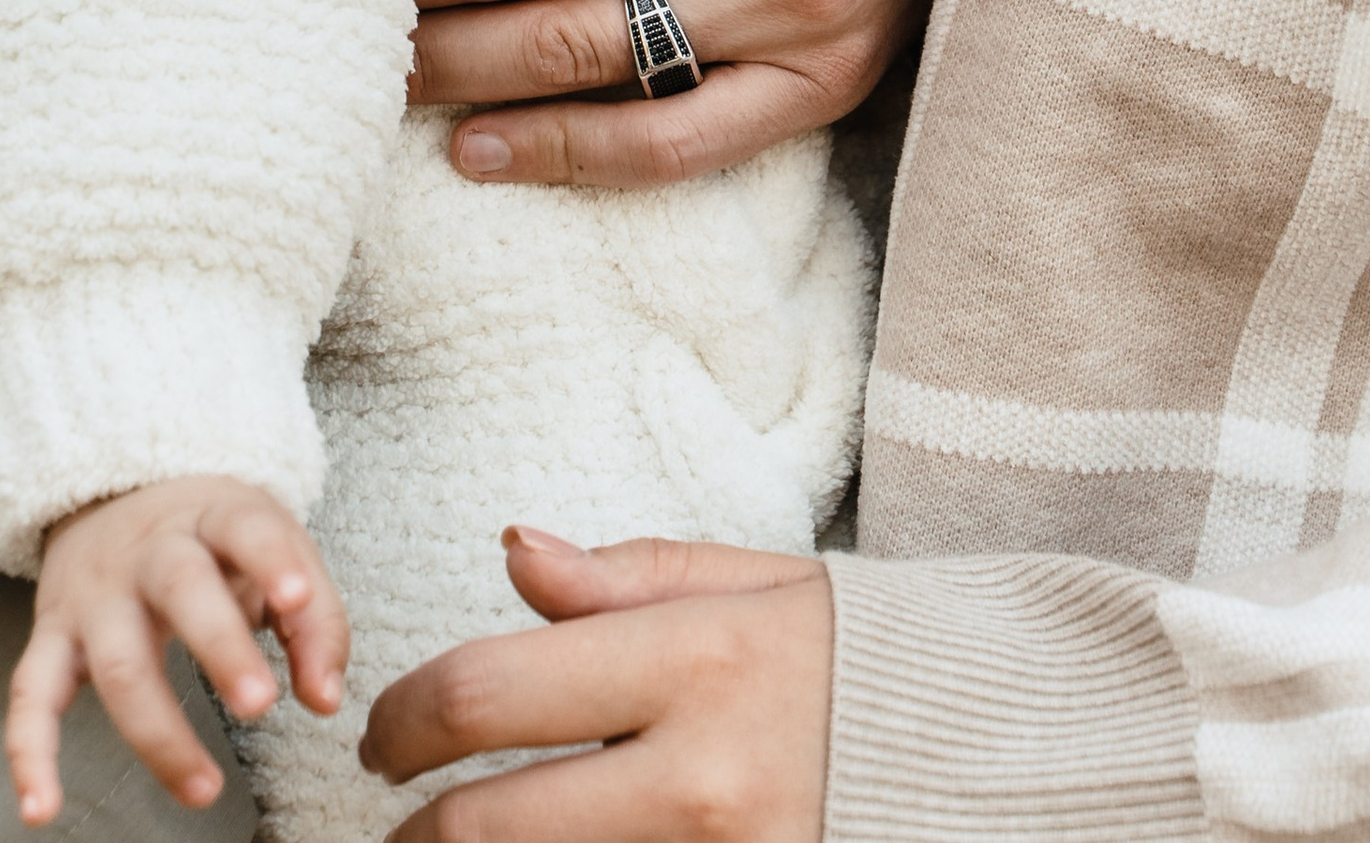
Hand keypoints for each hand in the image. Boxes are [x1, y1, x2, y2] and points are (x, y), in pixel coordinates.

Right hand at [8, 475, 346, 824]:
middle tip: (260, 704)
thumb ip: (313, 619)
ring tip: (204, 789)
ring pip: (118, 663)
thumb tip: (325, 700)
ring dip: (159, 732)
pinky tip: (40, 810)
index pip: (245, 528)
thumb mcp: (272, 546)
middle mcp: (148, 552)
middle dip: (220, 647)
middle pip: (180, 590)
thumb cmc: (212, 535)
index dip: (272, 559)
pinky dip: (29, 755)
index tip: (298, 597)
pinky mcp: (51, 636)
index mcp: (213, 518)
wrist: (114, 487)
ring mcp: (95, 597)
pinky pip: (30, 696)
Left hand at [363, 528, 828, 841]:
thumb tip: (513, 556)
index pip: (489, 694)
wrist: (983, 758)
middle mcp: (699, 778)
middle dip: (413, 828)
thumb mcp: (755, 586)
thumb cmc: (852, 662)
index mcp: (698, 662)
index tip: (386, 730)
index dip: (405, 717)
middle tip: (399, 813)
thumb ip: (626, 578)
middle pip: (487, 825)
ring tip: (461, 840)